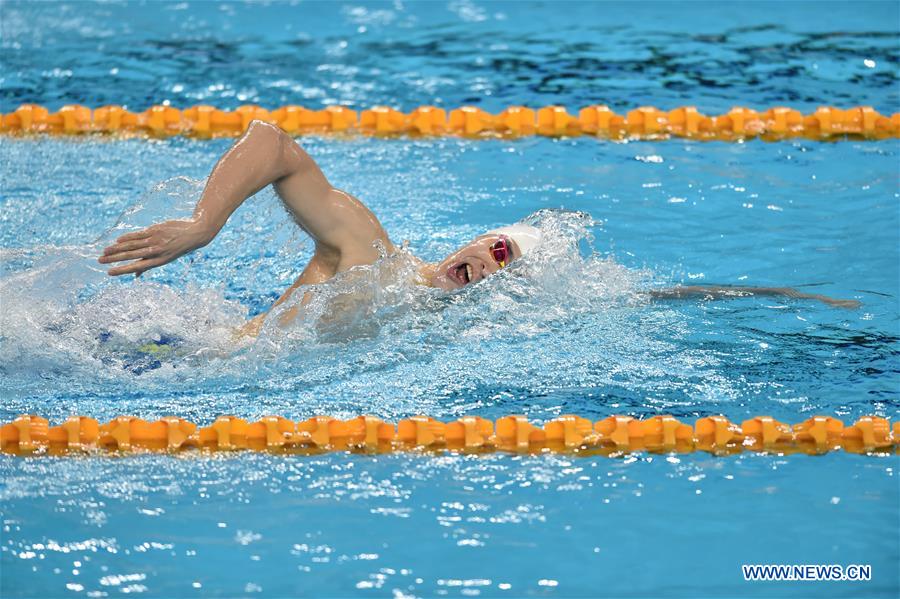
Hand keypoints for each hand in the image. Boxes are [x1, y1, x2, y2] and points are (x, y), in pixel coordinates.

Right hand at [98, 219, 212, 275]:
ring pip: (132, 245)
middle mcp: (157, 252)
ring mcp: (156, 240)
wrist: (195, 233)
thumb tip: (135, 276)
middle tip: (100, 261)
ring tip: (105, 251)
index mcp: (159, 261)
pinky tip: (117, 240)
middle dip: (114, 259)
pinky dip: (127, 238)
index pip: (137, 267)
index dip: (122, 270)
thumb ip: (149, 265)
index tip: (109, 273)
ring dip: (117, 248)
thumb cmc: (179, 247)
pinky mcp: (156, 230)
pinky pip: (138, 235)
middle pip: (131, 256)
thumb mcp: (166, 259)